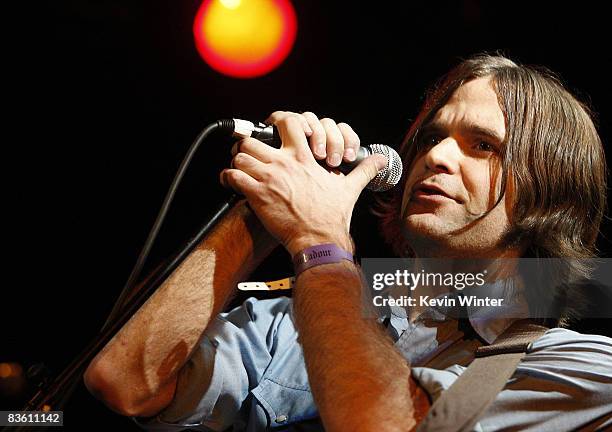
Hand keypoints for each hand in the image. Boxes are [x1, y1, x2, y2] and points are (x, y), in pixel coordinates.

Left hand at [220, 112, 386, 255]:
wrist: (320, 239)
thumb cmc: (331, 216)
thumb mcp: (350, 188)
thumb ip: (364, 170)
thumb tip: (381, 161)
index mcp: (304, 157)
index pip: (287, 122)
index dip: (274, 122)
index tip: (268, 129)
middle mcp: (284, 163)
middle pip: (253, 139)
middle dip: (247, 146)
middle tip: (248, 154)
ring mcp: (269, 178)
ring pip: (240, 155)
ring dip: (237, 162)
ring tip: (240, 170)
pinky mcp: (257, 195)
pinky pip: (232, 176)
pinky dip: (228, 178)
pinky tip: (232, 184)